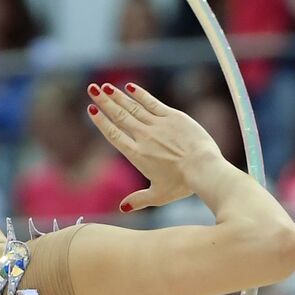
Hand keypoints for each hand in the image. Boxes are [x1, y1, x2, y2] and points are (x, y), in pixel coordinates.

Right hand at [86, 81, 223, 211]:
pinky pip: (152, 103)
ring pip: (132, 107)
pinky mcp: (173, 117)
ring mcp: (158, 125)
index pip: (114, 134)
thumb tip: (122, 208)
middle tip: (92, 89)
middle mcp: (143, 137)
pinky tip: (130, 87)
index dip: (101, 121)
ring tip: (104, 86)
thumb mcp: (158, 196)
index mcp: (136, 155)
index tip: (91, 109)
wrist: (204, 168)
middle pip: (119, 116)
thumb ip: (139, 200)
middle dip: (104, 101)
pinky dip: (140, 94)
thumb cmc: (182, 185)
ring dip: (117, 95)